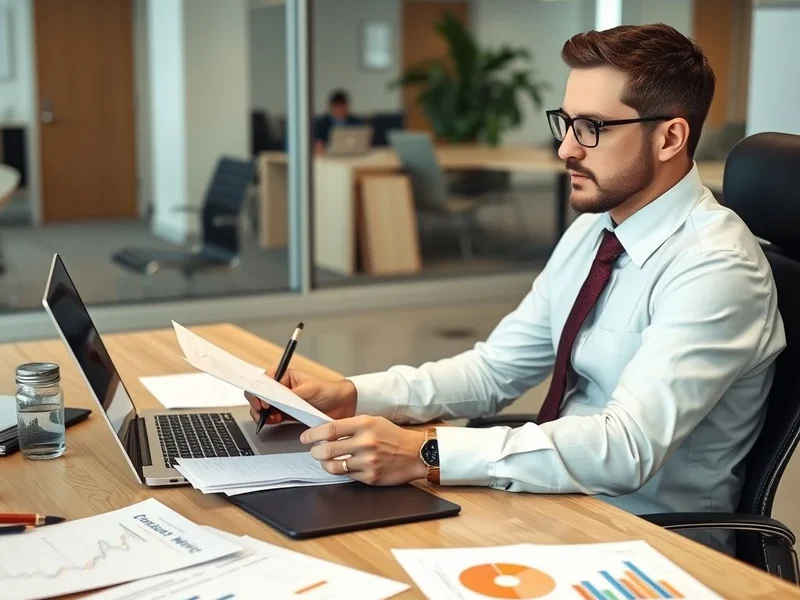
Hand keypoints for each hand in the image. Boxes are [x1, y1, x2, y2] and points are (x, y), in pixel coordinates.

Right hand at [245, 367, 356, 424]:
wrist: (343, 405)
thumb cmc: (329, 391)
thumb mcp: (310, 389)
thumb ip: (292, 394)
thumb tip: (277, 398)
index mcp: (286, 377)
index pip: (265, 379)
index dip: (260, 389)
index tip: (262, 400)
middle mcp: (283, 389)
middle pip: (261, 393)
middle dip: (257, 402)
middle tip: (261, 411)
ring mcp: (284, 402)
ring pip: (263, 406)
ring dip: (262, 413)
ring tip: (268, 417)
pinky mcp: (287, 414)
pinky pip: (272, 417)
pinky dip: (269, 420)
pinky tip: (274, 420)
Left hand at [301, 416, 427, 485]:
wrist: (416, 453)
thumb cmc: (393, 435)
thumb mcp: (373, 421)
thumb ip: (351, 425)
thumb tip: (325, 431)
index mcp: (365, 424)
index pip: (330, 429)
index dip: (313, 434)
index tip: (305, 437)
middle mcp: (365, 442)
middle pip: (327, 449)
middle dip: (315, 452)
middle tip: (314, 451)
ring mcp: (368, 461)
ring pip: (334, 466)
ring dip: (325, 464)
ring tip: (325, 460)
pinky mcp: (370, 477)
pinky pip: (347, 475)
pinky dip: (341, 471)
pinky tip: (342, 466)